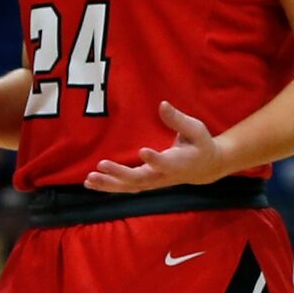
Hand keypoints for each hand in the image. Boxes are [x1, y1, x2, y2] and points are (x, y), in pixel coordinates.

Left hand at [84, 102, 226, 194]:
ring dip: (109, 183)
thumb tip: (162, 104)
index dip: (156, 159)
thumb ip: (178, 119)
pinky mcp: (145, 183)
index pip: (166, 163)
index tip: (143, 150)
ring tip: (90, 178)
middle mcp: (165, 176)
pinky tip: (90, 183)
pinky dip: (107, 186)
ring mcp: (153, 182)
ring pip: (129, 187)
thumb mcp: (196, 129)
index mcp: (181, 162)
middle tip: (102, 164)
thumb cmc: (199, 144)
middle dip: (120, 174)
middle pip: (141, 179)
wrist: (203, 168)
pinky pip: (125, 188)